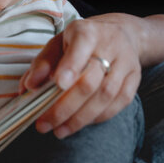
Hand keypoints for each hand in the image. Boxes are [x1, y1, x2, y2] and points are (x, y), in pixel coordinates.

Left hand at [20, 13, 142, 138]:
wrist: (120, 33)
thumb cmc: (80, 41)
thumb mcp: (58, 43)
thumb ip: (42, 63)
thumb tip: (28, 87)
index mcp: (87, 31)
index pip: (81, 47)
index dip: (71, 66)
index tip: (58, 85)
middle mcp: (110, 45)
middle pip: (91, 80)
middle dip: (65, 107)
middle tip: (44, 124)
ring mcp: (126, 62)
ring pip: (106, 95)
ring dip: (80, 118)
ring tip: (59, 130)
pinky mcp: (135, 78)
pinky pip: (119, 102)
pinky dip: (98, 117)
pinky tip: (80, 123)